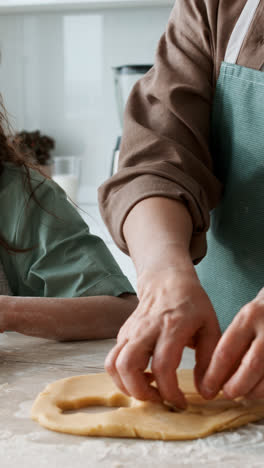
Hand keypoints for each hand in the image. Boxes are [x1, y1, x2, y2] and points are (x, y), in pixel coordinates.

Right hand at [105, 266, 220, 407]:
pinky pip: (113, 359)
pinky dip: (122, 375)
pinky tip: (143, 376)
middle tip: (158, 399)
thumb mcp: (211, 327)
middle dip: (140, 392)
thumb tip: (205, 392)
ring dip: (126, 386)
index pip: (163, 366)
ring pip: (113, 364)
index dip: (170, 391)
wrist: (167, 279)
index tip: (181, 403)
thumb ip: (210, 359)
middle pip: (127, 366)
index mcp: (172, 326)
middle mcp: (146, 328)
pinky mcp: (123, 333)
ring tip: (148, 389)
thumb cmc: (192, 303)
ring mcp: (131, 330)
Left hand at [201, 288, 263, 399]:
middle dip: (236, 386)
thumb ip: (234, 343)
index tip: (206, 388)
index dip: (214, 375)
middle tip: (227, 393)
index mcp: (250, 317)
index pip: (226, 351)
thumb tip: (215, 376)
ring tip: (245, 394)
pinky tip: (260, 389)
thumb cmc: (263, 315)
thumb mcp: (246, 319)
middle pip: (251, 366)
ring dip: (254, 391)